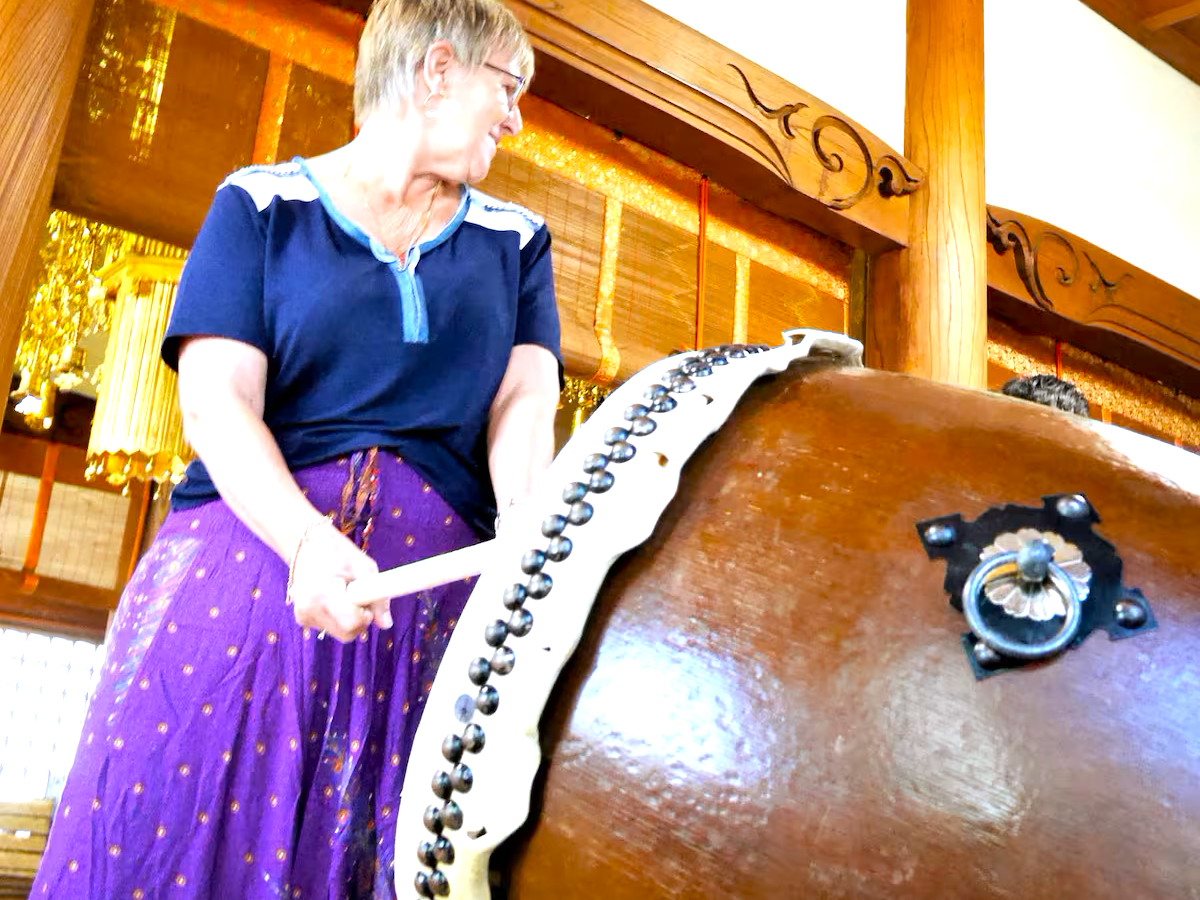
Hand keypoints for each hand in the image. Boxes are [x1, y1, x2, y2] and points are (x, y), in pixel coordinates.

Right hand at [287, 517, 391, 641]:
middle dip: (359, 621)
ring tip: (344, 593)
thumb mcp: (364, 567)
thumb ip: (377, 597)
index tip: (367, 601)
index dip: (366, 615)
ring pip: (339, 633)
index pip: (352, 623)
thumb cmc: (338, 551)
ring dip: (348, 619)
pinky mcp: (302, 619)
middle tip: (360, 597)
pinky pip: (329, 627)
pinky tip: (333, 599)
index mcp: (324, 593)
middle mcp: (309, 609)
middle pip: (346, 634)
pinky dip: (337, 618)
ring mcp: (303, 616)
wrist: (305, 543)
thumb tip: (386, 624)